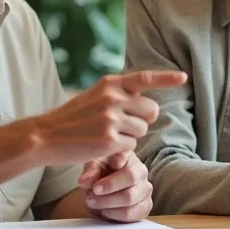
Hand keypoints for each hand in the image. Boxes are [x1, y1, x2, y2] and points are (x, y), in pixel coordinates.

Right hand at [31, 70, 187, 164]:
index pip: (144, 78)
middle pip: (151, 111)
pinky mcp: (109, 141)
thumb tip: (149, 105)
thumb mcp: (94, 96)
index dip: (166, 78)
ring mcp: (111, 120)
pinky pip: (131, 147)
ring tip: (107, 135)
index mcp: (109, 84)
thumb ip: (119, 95)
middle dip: (143, 120)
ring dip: (130, 136)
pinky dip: (121, 150)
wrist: (45, 135)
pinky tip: (102, 146)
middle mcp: (112, 98)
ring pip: (142, 130)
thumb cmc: (72, 118)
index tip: (184, 78)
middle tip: (124, 125)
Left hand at [78, 151, 153, 222]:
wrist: (104, 191)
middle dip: (109, 187)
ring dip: (109, 203)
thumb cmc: (99, 174)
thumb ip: (90, 172)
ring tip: (94, 204)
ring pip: (130, 198)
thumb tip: (84, 181)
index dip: (114, 162)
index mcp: (128, 155)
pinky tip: (105, 212)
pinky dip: (116, 215)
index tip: (99, 179)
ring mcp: (145, 189)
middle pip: (130, 177)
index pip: (124, 154)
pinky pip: (133, 213)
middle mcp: (140, 170)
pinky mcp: (145, 206)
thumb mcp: (91, 169)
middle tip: (91, 195)